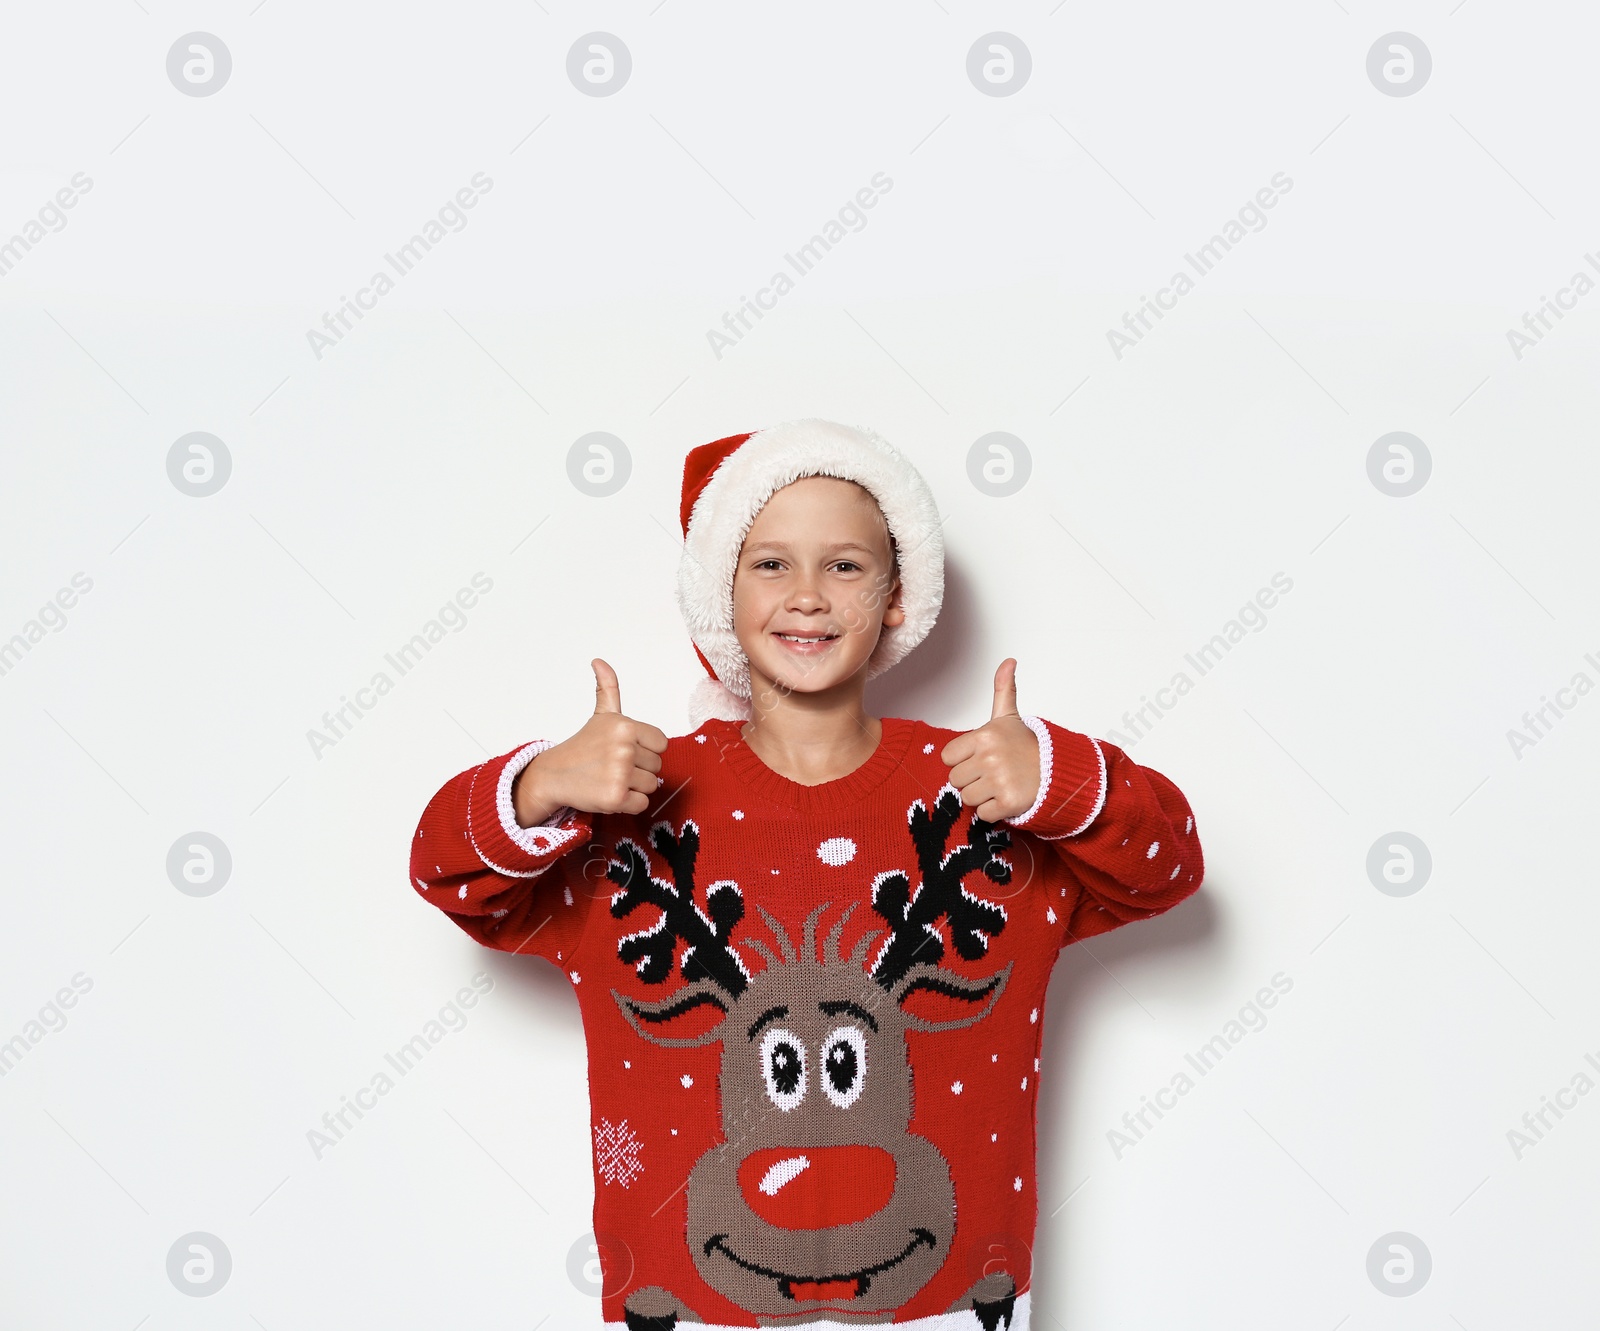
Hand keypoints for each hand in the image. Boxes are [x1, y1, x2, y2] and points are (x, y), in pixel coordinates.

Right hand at [513, 659, 669, 823]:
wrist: (553, 775)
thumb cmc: (582, 747)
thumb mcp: (600, 715)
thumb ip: (608, 688)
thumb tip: (598, 661)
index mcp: (625, 726)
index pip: (662, 744)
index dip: (646, 750)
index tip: (625, 750)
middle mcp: (624, 748)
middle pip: (657, 766)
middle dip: (639, 770)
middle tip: (613, 766)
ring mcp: (620, 773)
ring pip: (651, 786)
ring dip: (634, 787)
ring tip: (610, 779)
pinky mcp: (616, 798)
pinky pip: (642, 804)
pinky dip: (628, 804)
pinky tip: (609, 794)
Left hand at [939, 658, 1039, 822]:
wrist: (1057, 770)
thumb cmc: (1027, 745)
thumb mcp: (1010, 716)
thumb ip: (1003, 689)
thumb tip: (1008, 661)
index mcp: (984, 736)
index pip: (948, 757)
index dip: (961, 760)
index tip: (979, 757)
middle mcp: (990, 758)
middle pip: (955, 780)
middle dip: (971, 779)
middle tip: (992, 772)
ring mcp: (1000, 781)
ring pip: (968, 798)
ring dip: (982, 796)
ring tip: (1000, 784)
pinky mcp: (1009, 803)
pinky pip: (983, 814)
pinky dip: (993, 811)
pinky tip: (1006, 797)